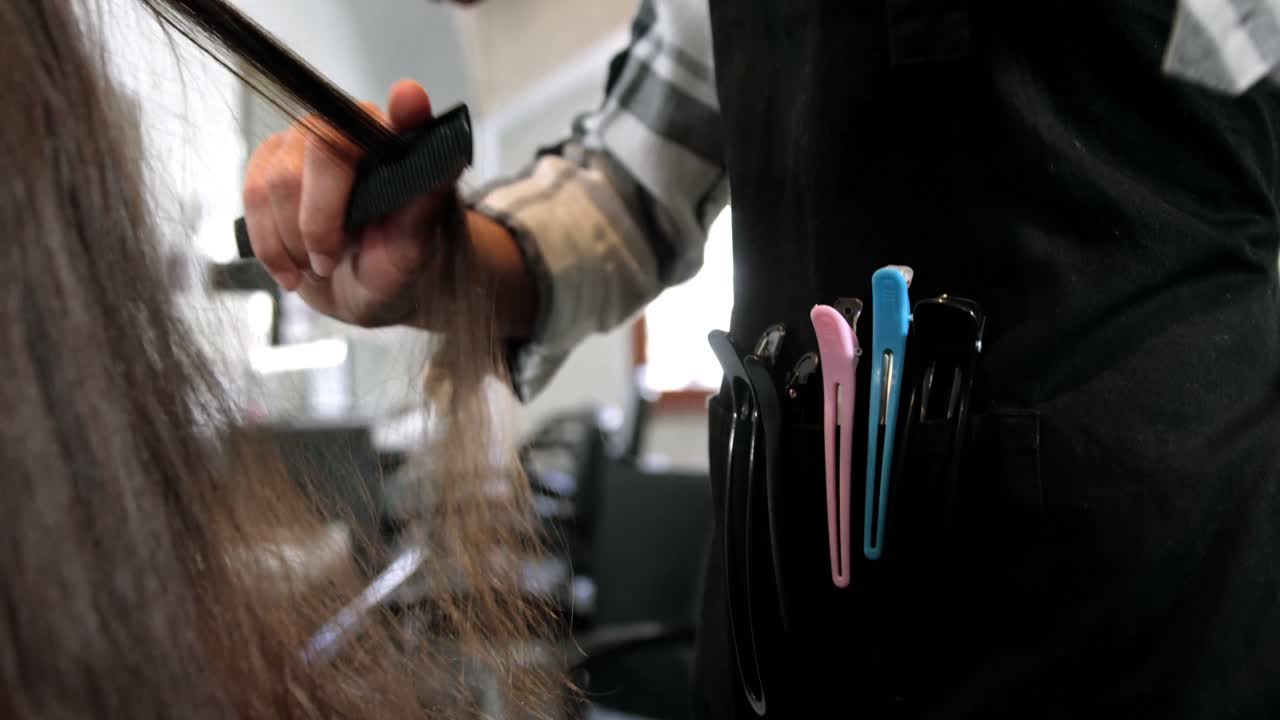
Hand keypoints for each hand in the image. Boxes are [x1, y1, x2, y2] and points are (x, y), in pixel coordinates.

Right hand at [241, 80, 446, 327]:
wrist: (358, 288)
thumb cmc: (392, 266)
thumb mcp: (412, 252)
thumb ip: (423, 208)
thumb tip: (447, 158)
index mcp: (402, 148)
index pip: (406, 114)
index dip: (406, 106)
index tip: (409, 101)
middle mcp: (354, 130)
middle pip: (320, 154)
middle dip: (318, 224)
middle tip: (330, 262)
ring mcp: (307, 140)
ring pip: (276, 181)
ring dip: (291, 240)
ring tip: (317, 268)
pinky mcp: (271, 159)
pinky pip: (251, 194)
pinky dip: (268, 243)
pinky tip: (290, 270)